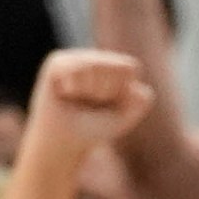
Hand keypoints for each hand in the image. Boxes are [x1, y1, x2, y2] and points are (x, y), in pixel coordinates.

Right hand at [25, 50, 154, 155]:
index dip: (122, 89)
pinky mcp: (57, 61)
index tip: (112, 103)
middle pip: (110, 66)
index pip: (129, 67)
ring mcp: (77, 58)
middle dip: (104, 91)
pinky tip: (66, 93)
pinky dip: (71, 87)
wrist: (67, 140)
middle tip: (92, 103)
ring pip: (91, 65)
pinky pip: (71, 68)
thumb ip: (141, 100)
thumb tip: (134, 80)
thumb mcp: (126, 116)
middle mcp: (98, 59)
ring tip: (79, 98)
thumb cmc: (97, 127)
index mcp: (119, 69)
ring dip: (88, 89)